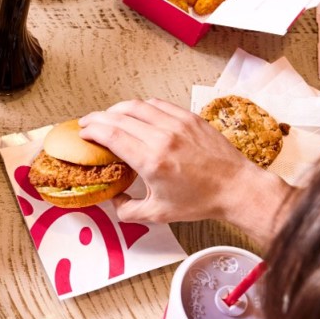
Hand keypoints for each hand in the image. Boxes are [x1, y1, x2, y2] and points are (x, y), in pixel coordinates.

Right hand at [78, 99, 291, 242]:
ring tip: (108, 116)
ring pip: (137, 106)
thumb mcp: (158, 213)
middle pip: (119, 116)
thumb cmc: (201, 201)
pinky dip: (141, 107)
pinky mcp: (189, 118)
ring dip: (117, 109)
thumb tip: (113, 200)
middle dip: (97, 118)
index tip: (82, 133)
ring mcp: (177, 124)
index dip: (91, 130)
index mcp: (152, 160)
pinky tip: (135, 113)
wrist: (237, 188)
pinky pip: (158, 104)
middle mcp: (163, 137)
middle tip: (87, 123)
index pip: (111, 134)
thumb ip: (127, 209)